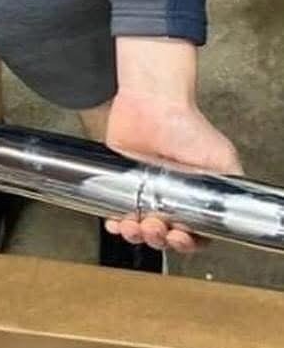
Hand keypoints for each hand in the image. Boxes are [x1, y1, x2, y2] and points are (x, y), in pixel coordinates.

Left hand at [105, 38, 241, 253]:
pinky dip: (115, 223)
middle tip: (156, 227)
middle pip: (163, 235)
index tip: (180, 237)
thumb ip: (229, 183)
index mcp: (193, 198)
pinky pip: (115, 213)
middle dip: (158, 238)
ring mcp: (143, 193)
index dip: (186, 242)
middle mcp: (169, 198)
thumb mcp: (221, 158)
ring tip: (135, 225)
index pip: (192, 233)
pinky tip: (117, 222)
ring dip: (136, 235)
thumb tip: (232, 206)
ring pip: (138, 230)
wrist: (151, 105)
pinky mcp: (120, 184)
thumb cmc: (186, 126)